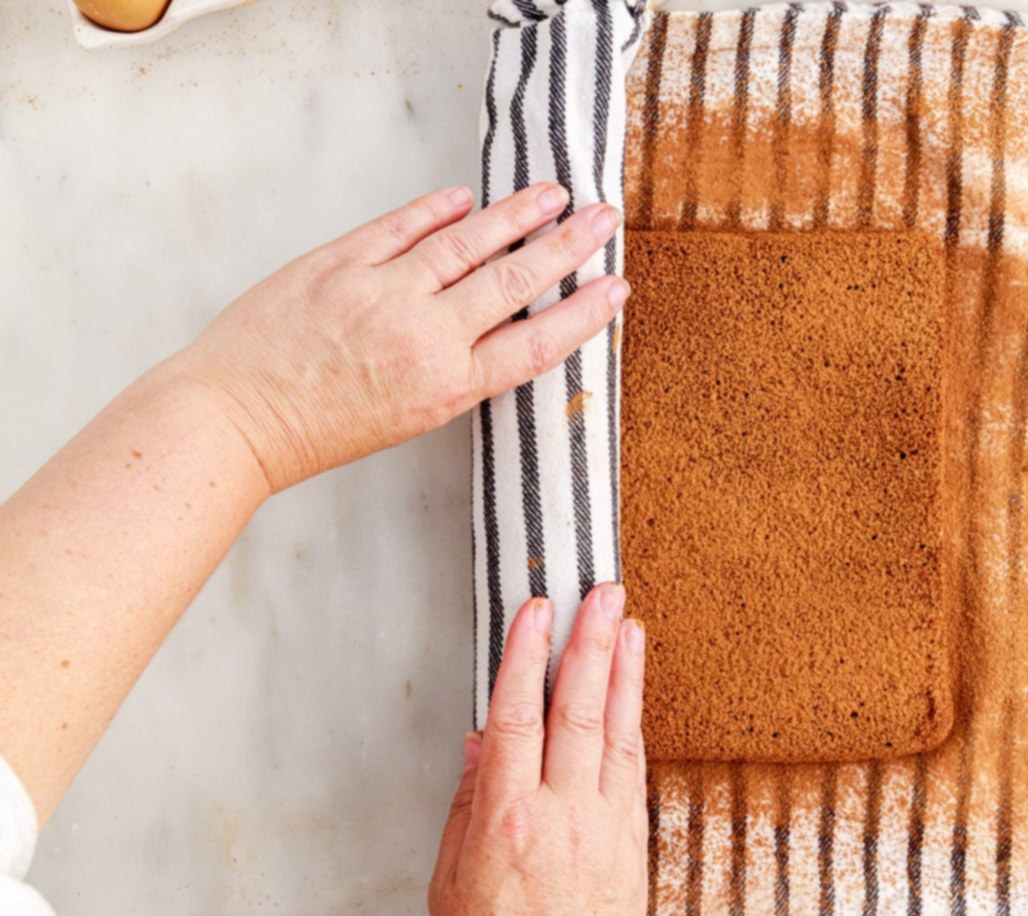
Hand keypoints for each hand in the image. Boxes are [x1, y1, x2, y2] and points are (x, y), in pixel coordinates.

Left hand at [175, 183, 626, 493]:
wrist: (234, 419)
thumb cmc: (314, 431)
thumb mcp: (403, 419)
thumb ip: (451, 373)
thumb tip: (488, 328)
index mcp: (445, 388)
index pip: (537, 344)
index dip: (584, 314)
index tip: (616, 288)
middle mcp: (423, 336)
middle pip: (514, 281)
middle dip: (566, 246)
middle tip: (602, 219)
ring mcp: (381, 292)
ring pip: (465, 242)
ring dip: (514, 215)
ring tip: (551, 195)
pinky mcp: (339, 262)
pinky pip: (401, 226)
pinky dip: (436, 208)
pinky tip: (465, 197)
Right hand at [430, 584, 647, 915]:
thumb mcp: (452, 878)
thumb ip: (468, 804)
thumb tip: (482, 744)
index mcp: (507, 820)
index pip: (518, 719)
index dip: (526, 658)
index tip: (535, 612)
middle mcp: (561, 814)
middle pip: (576, 711)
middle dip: (588, 644)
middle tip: (600, 594)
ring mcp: (603, 824)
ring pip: (615, 731)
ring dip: (622, 670)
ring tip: (626, 622)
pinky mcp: (632, 838)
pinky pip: (634, 765)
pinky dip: (634, 719)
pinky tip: (634, 687)